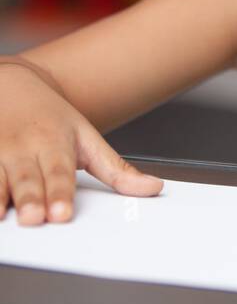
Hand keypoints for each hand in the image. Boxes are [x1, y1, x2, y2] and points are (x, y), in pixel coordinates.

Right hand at [0, 62, 162, 224]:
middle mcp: (23, 148)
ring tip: (1, 216)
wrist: (11, 84)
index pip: (60, 173)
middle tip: (34, 219)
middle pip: (27, 179)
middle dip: (30, 199)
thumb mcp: (87, 137)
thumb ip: (116, 169)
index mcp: (53, 143)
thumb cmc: (51, 118)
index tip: (62, 214)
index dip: (60, 194)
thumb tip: (153, 189)